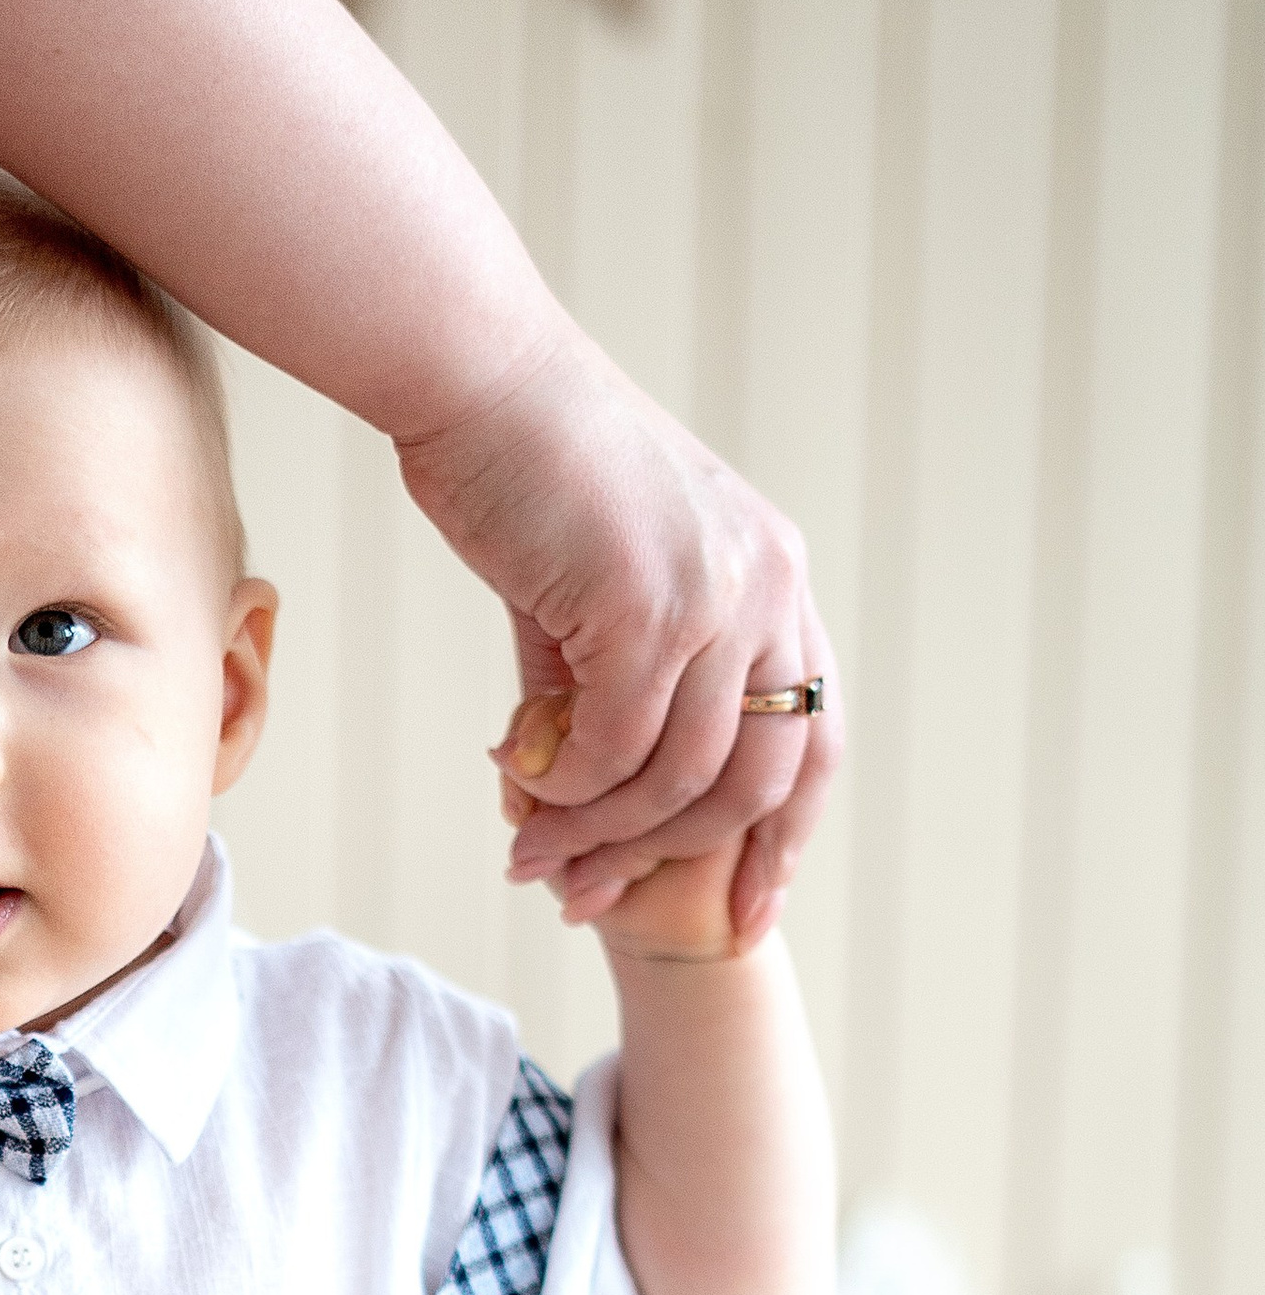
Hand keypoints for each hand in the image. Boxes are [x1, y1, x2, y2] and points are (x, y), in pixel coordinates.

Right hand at [400, 328, 840, 945]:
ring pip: (680, 778)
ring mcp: (719, 596)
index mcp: (773, 578)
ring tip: (532, 855)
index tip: (749, 913)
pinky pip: (616, 749)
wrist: (479, 381)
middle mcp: (770, 587)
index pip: (815, 736)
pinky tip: (521, 790)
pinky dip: (568, 791)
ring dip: (601, 835)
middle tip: (586, 897)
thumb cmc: (523, 472)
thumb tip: (561, 799)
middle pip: (758, 781)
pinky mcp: (652, 606)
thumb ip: (594, 697)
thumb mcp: (587, 594)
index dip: (786, 837)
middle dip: (672, 858)